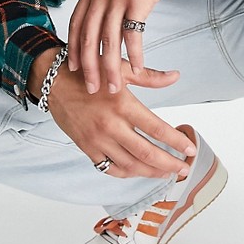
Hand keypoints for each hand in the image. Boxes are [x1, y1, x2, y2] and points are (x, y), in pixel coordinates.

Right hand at [47, 58, 197, 177]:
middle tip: (184, 168)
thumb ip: (150, 77)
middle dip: (169, 164)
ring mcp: (97, 140)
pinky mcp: (87, 148)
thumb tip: (175, 76)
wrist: (54, 83)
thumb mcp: (121, 70)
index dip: (176, 142)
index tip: (190, 149)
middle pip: (146, 153)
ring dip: (151, 172)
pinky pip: (110, 168)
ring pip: (130, 166)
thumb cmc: (89, 74)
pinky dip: (127, 173)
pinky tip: (139, 171)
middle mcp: (110, 126)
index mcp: (122, 105)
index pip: (157, 129)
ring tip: (166, 172)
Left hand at [67, 0, 198, 93]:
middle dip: (87, 67)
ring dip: (110, 68)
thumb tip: (110, 3)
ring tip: (113, 87)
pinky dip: (135, 54)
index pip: (77, 23)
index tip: (73, 68)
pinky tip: (139, 67)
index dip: (74, 48)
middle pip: (88, 37)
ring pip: (108, 40)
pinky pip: (133, 33)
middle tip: (89, 89)